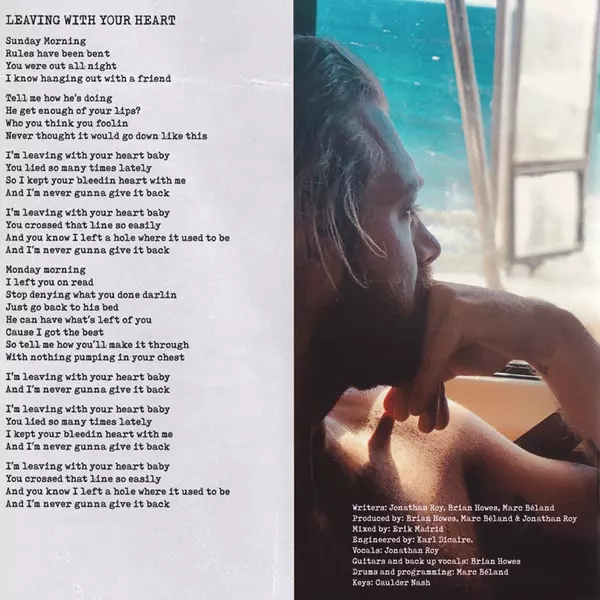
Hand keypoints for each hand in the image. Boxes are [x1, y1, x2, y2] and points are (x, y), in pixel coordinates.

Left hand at [385, 282, 559, 432]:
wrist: (539, 332)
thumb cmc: (490, 343)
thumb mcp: (449, 360)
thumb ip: (423, 374)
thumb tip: (390, 405)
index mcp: (420, 299)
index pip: (403, 343)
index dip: (400, 377)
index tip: (393, 409)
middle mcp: (427, 293)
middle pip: (408, 348)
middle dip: (404, 386)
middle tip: (398, 416)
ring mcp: (442, 298)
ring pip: (419, 353)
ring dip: (415, 390)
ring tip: (412, 417)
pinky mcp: (458, 310)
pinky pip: (435, 353)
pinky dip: (427, 382)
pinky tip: (420, 408)